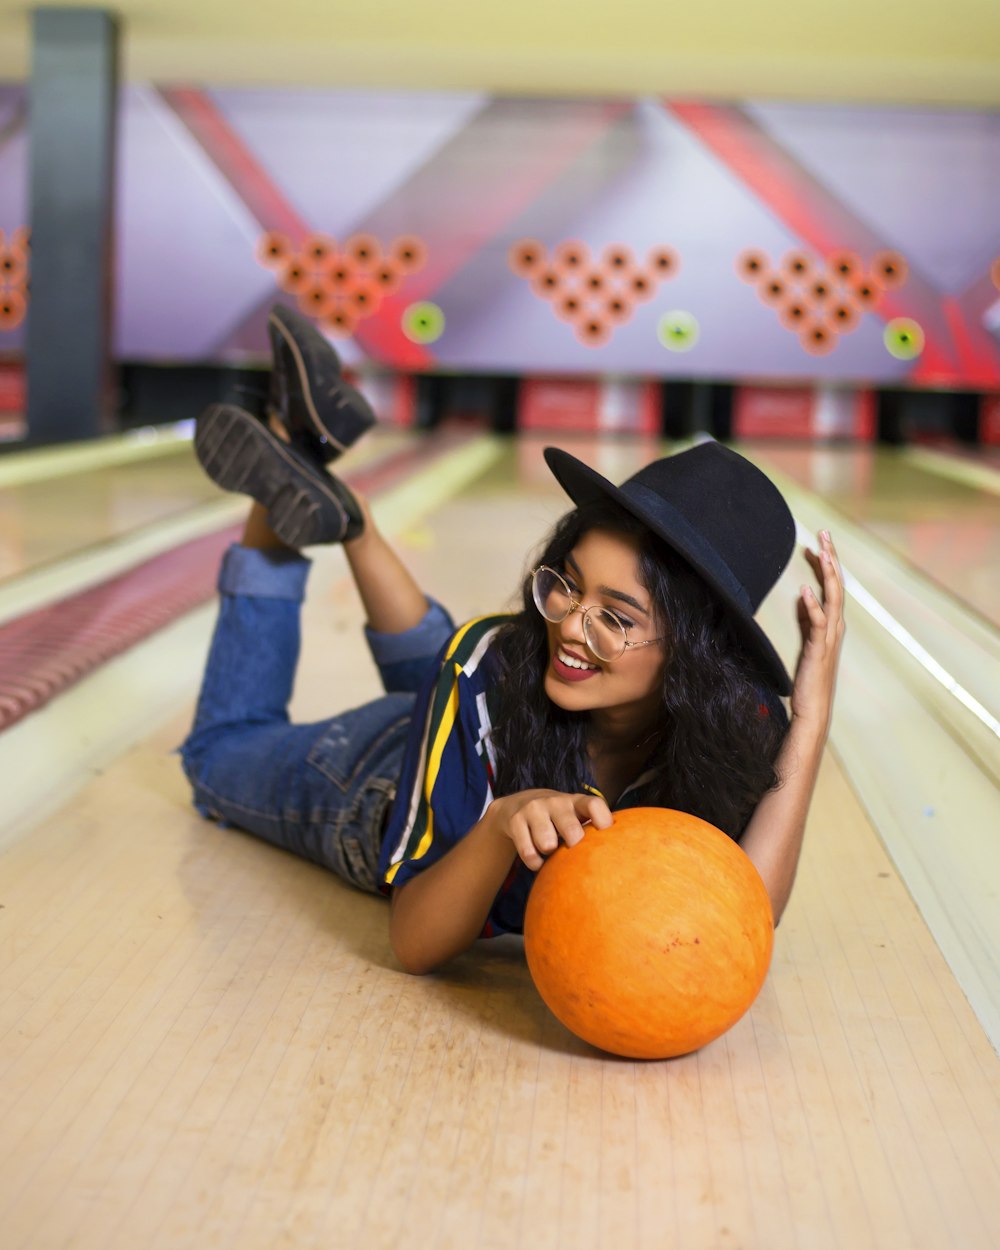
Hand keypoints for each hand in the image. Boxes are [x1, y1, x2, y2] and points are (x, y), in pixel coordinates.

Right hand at [486, 789, 612, 870]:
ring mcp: (534, 809)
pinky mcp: (515, 821)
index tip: (606, 836)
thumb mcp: (574, 815)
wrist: (516, 806)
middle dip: (573, 844)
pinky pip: (529, 853)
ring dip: (550, 852)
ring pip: (547, 843)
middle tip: (571, 848)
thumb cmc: (557, 817)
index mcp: (575, 801)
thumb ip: (592, 828)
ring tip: (550, 848)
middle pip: (572, 830)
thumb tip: (617, 855)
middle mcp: (555, 802)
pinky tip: (537, 858)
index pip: (595, 805)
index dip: (604, 821)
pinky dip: (534, 862)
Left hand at [791, 530, 845, 738]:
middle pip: (835, 585)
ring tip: (821, 552)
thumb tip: (805, 599)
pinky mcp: (818, 648)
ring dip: (827, 575)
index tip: (818, 543)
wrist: (813, 707)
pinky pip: (817, 623)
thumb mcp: (809, 641)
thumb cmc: (811, 677)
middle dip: (831, 558)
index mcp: (833, 623)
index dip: (826, 564)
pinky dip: (813, 605)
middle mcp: (835, 626)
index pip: (832, 587)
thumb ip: (809, 620)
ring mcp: (829, 637)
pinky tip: (805, 590)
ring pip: (832, 599)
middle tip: (824, 533)